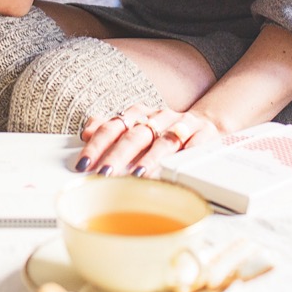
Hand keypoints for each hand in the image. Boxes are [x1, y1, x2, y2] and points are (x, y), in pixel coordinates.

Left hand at [76, 104, 219, 176]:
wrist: (206, 122)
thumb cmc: (165, 130)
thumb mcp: (137, 124)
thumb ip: (111, 128)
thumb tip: (86, 132)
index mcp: (139, 114)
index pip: (113, 126)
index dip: (97, 144)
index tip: (84, 163)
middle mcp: (159, 117)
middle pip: (135, 135)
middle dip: (118, 156)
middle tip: (104, 174)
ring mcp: (183, 126)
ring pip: (164, 142)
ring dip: (148, 160)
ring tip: (136, 177)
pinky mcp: (205, 136)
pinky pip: (195, 148)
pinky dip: (183, 159)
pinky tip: (174, 172)